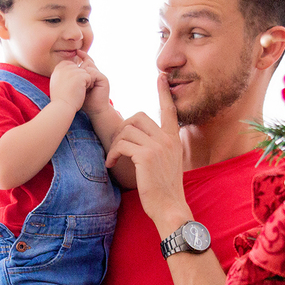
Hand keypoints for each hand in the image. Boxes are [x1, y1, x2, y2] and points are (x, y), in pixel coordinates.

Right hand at [49, 59, 92, 113]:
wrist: (62, 106)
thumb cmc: (61, 98)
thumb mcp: (57, 82)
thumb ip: (63, 74)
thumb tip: (71, 69)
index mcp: (58, 68)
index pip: (72, 65)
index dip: (74, 76)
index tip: (68, 86)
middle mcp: (64, 67)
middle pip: (79, 69)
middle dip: (79, 79)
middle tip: (72, 89)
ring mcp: (72, 70)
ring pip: (84, 73)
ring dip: (83, 82)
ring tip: (75, 91)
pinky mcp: (80, 75)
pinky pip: (89, 77)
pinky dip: (87, 85)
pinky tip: (80, 91)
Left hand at [76, 51, 111, 117]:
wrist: (94, 111)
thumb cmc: (82, 101)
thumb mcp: (74, 88)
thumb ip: (70, 78)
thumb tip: (60, 69)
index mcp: (89, 74)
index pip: (85, 61)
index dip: (81, 56)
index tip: (76, 52)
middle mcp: (95, 73)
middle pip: (87, 61)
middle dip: (80, 66)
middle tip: (75, 74)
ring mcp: (100, 76)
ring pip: (89, 65)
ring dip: (83, 73)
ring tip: (81, 83)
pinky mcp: (104, 79)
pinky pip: (94, 72)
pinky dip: (88, 78)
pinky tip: (86, 85)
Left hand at [106, 74, 188, 230]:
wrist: (170, 208)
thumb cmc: (164, 190)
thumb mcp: (166, 164)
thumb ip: (157, 148)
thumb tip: (139, 139)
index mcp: (173, 139)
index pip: (169, 110)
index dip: (163, 92)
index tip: (161, 77)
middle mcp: (167, 139)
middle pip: (137, 117)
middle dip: (121, 130)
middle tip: (117, 147)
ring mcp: (158, 146)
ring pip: (126, 130)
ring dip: (114, 144)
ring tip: (113, 159)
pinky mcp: (146, 156)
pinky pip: (121, 144)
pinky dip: (112, 154)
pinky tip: (111, 165)